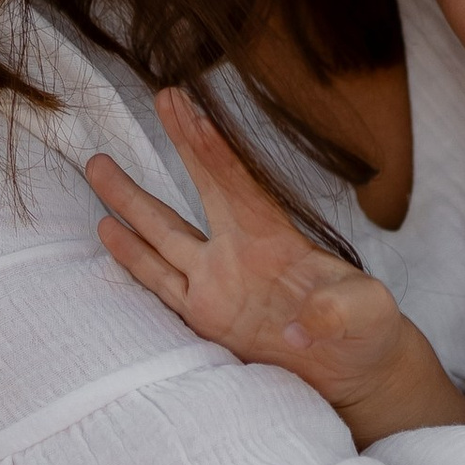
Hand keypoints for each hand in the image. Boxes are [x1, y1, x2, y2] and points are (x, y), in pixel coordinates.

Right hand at [85, 89, 406, 410]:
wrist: (355, 369)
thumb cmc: (368, 329)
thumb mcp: (368, 314)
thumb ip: (343, 308)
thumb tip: (312, 320)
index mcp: (278, 240)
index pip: (239, 183)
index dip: (213, 148)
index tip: (189, 108)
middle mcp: (241, 252)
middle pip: (202, 190)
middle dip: (181, 145)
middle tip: (162, 95)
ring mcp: (218, 282)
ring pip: (163, 235)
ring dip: (130, 202)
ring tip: (96, 165)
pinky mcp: (206, 316)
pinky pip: (159, 283)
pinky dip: (132, 258)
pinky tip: (106, 231)